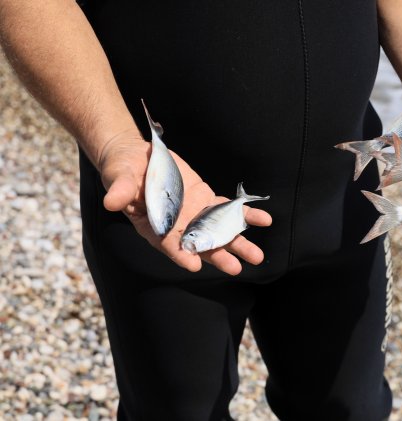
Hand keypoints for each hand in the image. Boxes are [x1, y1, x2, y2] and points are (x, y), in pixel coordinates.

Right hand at [97, 131, 271, 274]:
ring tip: (257, 256)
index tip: (195, 265)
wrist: (137, 158)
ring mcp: (194, 214)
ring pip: (218, 232)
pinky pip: (227, 210)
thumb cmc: (123, 171)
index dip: (181, 254)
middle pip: (200, 244)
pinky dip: (244, 215)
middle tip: (236, 268)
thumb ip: (120, 190)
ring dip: (238, 242)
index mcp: (154, 226)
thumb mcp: (119, 178)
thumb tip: (111, 201)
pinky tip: (263, 220)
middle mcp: (177, 225)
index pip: (168, 244)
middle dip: (219, 255)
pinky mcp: (206, 200)